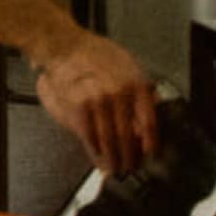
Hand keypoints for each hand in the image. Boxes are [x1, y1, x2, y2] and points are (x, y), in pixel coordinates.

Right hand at [34, 31, 159, 175]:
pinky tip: (98, 159)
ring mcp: (99, 104)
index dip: (149, 145)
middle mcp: (120, 95)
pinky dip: (95, 153)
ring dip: (113, 161)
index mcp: (136, 84)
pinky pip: (91, 140)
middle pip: (130, 138)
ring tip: (115, 169)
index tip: (148, 156)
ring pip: (110, 142)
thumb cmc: (93, 54)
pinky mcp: (79, 111)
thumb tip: (152, 110)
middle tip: (131, 167)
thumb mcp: (127, 64)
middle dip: (131, 158)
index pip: (149, 124)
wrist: (63, 47)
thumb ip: (141, 89)